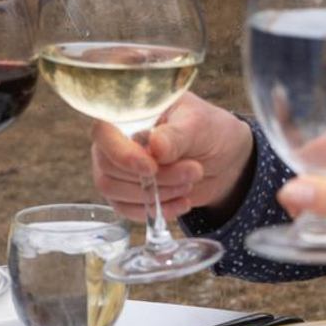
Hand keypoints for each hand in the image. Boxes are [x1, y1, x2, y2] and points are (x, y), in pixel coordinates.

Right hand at [89, 93, 253, 221]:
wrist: (222, 158)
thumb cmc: (207, 130)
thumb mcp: (198, 125)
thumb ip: (176, 135)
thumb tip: (155, 146)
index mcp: (128, 114)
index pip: (103, 133)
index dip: (122, 154)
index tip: (151, 168)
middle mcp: (115, 142)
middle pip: (109, 167)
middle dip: (154, 177)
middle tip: (193, 171)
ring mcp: (117, 170)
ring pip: (115, 191)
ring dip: (156, 194)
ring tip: (190, 183)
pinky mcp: (126, 194)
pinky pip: (126, 210)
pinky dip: (156, 210)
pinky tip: (182, 202)